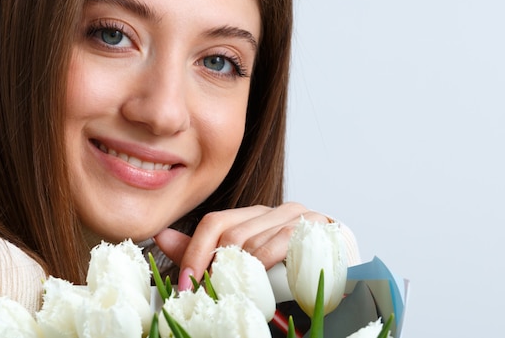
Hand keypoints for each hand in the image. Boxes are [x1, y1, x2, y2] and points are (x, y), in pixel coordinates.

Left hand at [153, 202, 330, 290]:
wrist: (343, 283)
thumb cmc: (292, 278)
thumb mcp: (244, 267)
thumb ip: (203, 252)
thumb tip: (161, 236)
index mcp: (256, 216)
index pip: (214, 222)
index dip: (195, 252)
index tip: (186, 285)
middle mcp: (277, 210)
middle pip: (232, 234)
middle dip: (218, 269)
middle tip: (213, 295)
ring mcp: (300, 216)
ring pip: (254, 242)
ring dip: (243, 274)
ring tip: (244, 293)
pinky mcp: (320, 225)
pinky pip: (281, 243)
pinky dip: (267, 265)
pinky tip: (267, 281)